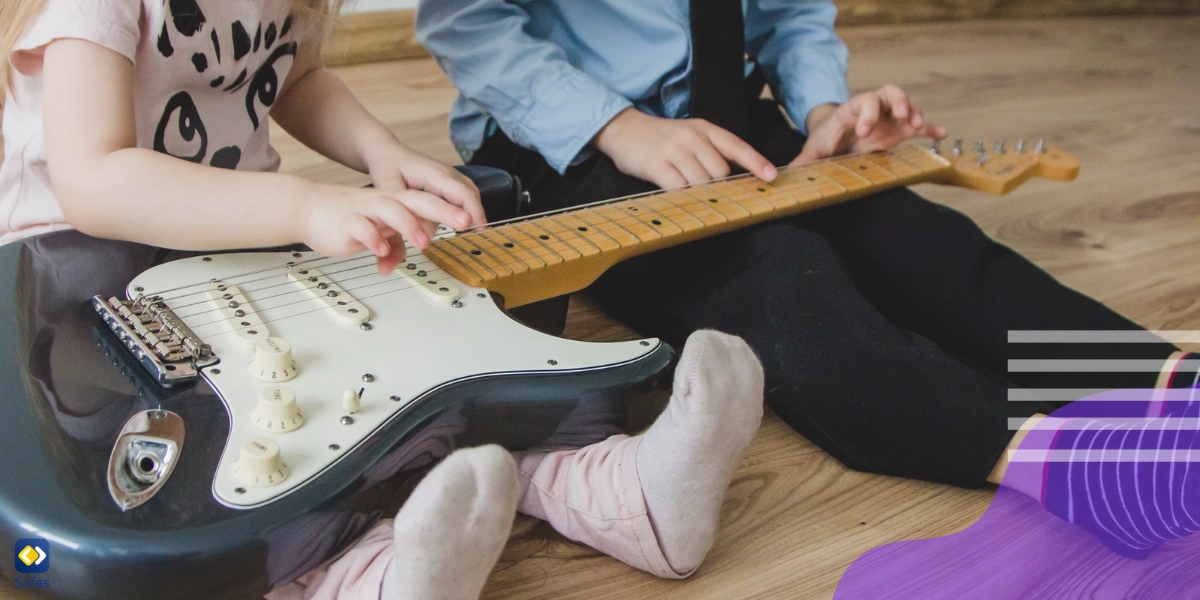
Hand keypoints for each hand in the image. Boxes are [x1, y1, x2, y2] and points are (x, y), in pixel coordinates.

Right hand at [297, 183, 473, 274]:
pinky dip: (373, 238)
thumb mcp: (379, 230)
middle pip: (417, 199)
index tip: (473, 221)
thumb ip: (398, 240)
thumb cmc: (347, 219)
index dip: (451, 209)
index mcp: (396, 202)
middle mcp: (384, 202)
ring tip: (423, 242)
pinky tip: (382, 250)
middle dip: (443, 210)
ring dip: (409, 224)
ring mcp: (366, 209)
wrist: (309, 209)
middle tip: (463, 222)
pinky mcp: (347, 221)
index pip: (428, 201)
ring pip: (390, 208)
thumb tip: (415, 251)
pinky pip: (362, 227)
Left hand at [366, 143, 487, 230]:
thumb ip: (405, 212)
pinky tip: (463, 223)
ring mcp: (451, 174)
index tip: (474, 229)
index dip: (472, 212)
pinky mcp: (449, 180)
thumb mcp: (389, 190)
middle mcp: (447, 172)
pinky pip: (465, 194)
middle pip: (471, 194)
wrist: (387, 152)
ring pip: (471, 194)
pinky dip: (468, 208)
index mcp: (434, 173)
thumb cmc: (386, 169)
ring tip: (474, 232)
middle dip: (477, 215)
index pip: (462, 193)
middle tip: (478, 236)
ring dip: (474, 212)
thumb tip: (424, 238)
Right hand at [592, 108, 776, 188]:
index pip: (736, 146)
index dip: (756, 162)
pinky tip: (676, 193)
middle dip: (716, 185)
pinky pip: (679, 188)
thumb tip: (733, 179)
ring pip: (701, 183)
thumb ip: (711, 151)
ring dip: (698, 192)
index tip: (772, 177)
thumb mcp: (690, 135)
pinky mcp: (657, 165)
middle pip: (720, 172)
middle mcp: (692, 136)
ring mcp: (674, 150)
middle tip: (701, 187)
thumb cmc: (661, 138)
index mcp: (704, 128)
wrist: (623, 130)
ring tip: (685, 186)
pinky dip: (682, 196)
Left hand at [791, 85, 946, 164]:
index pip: (864, 101)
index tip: (864, 132)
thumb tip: (786, 174)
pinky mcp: (899, 129)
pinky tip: (941, 135)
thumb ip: (804, 160)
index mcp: (853, 109)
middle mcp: (874, 108)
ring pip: (906, 103)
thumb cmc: (826, 138)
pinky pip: (919, 125)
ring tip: (917, 125)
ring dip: (914, 112)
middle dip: (898, 101)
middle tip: (901, 116)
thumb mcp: (815, 148)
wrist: (836, 134)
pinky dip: (931, 128)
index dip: (867, 113)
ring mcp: (889, 116)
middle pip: (890, 92)